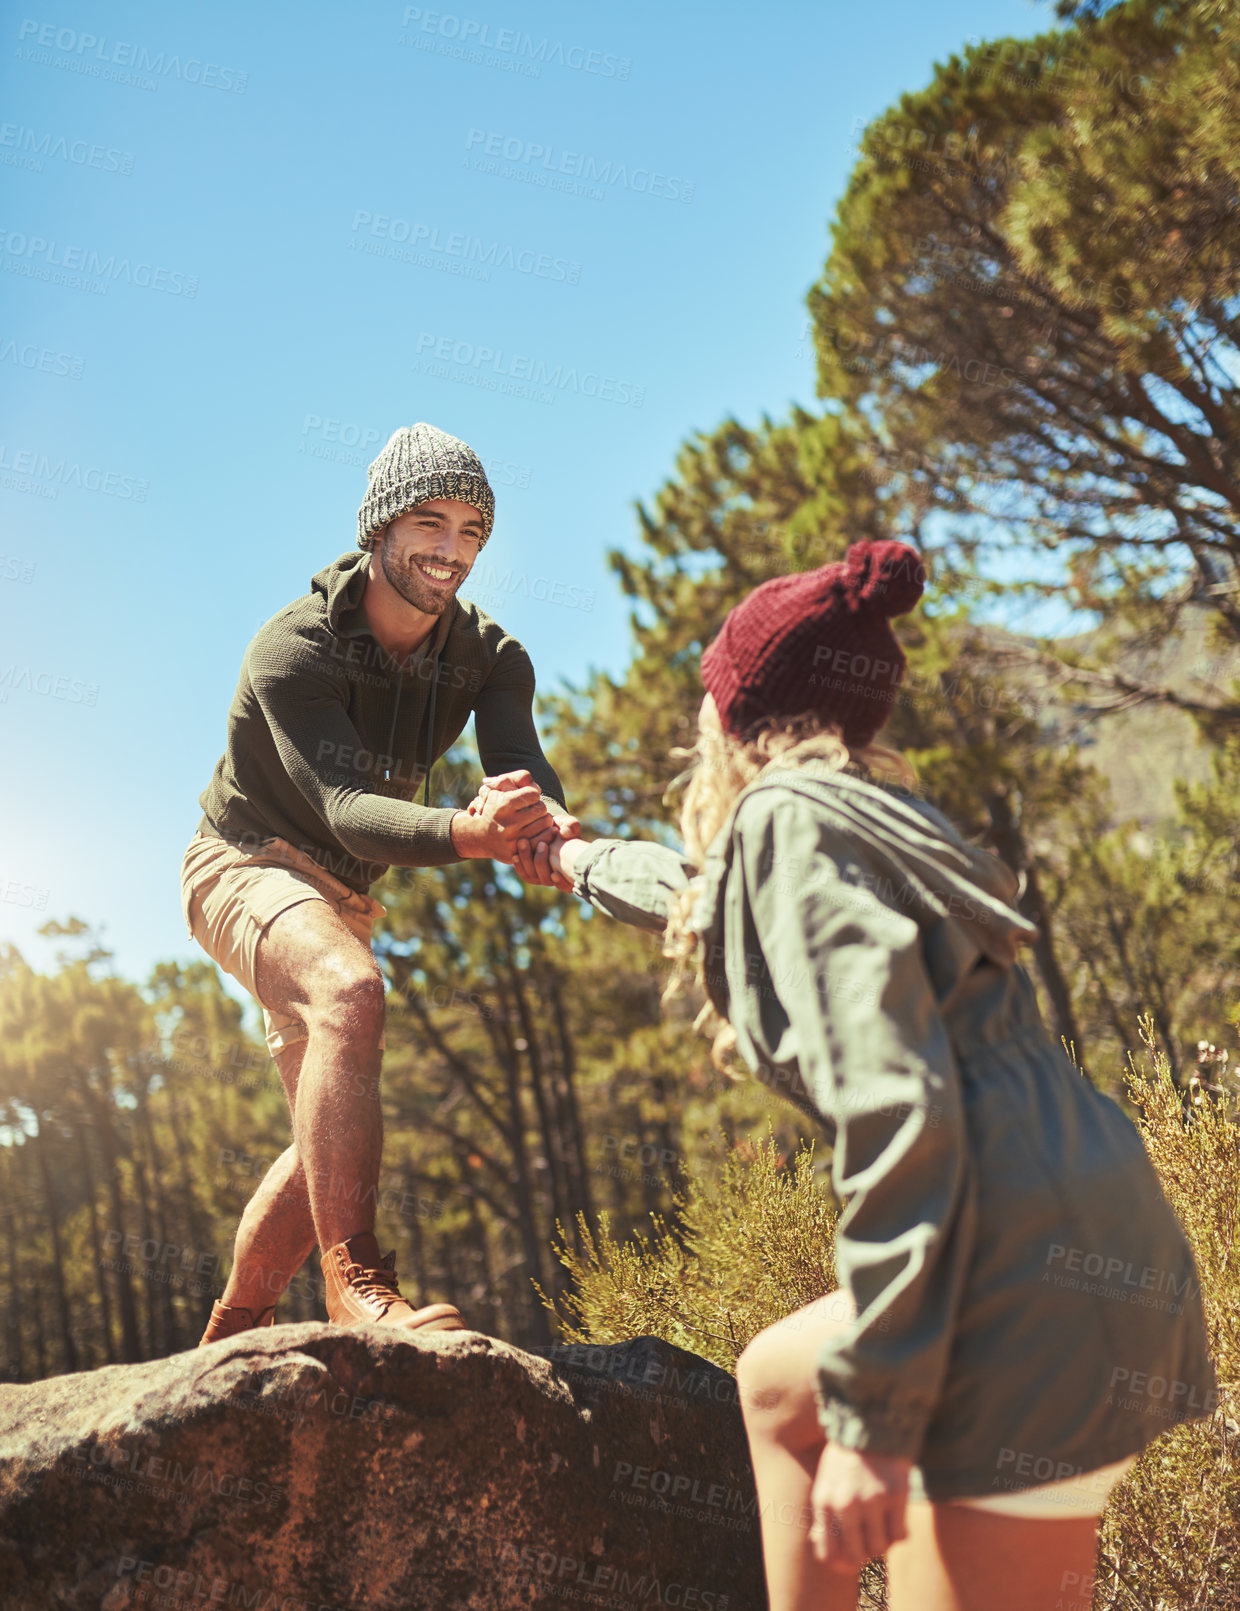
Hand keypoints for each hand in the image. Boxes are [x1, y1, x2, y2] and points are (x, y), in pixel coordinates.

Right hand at [451, 771, 555, 862]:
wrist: (479, 837)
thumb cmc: (493, 809)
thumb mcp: (497, 790)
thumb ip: (515, 779)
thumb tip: (535, 787)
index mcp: (503, 805)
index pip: (533, 794)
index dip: (532, 794)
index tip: (528, 798)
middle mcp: (508, 824)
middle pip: (541, 808)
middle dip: (539, 806)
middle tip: (533, 809)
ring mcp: (513, 840)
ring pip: (546, 823)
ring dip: (544, 819)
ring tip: (536, 819)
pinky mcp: (518, 852)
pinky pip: (543, 840)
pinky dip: (545, 834)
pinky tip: (539, 830)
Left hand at [517, 830, 591, 891]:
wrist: (550, 831)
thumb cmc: (563, 829)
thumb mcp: (570, 825)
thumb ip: (571, 827)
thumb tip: (564, 833)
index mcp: (571, 871)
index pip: (568, 885)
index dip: (562, 883)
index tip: (555, 874)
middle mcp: (556, 878)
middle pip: (546, 880)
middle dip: (541, 862)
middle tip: (541, 843)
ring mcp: (542, 877)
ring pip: (533, 877)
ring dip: (526, 860)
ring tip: (523, 841)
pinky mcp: (530, 873)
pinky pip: (524, 874)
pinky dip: (519, 866)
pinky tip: (515, 855)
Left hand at [809, 1444, 910, 1572]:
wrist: (870, 1423)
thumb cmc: (846, 1457)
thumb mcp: (825, 1481)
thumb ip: (822, 1513)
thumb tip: (817, 1542)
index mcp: (823, 1502)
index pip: (827, 1555)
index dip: (840, 1564)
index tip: (850, 1557)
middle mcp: (845, 1505)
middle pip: (856, 1557)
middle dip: (863, 1552)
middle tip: (869, 1538)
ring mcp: (871, 1502)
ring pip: (879, 1549)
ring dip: (883, 1542)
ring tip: (882, 1525)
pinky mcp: (895, 1497)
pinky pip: (900, 1536)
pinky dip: (899, 1532)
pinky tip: (896, 1517)